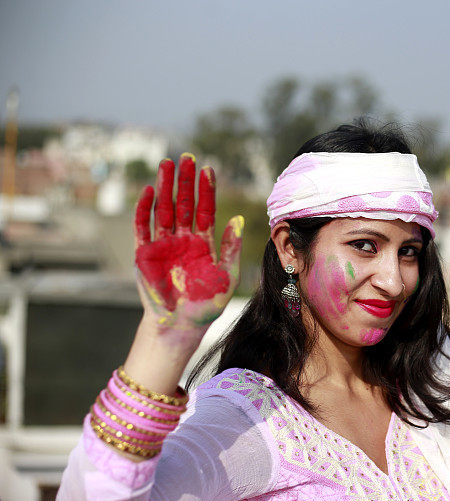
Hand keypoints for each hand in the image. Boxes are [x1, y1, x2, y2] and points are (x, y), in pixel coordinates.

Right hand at [134, 154, 243, 330]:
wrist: (182, 325)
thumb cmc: (207, 304)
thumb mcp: (227, 274)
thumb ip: (231, 247)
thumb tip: (237, 218)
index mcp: (203, 243)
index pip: (205, 210)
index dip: (206, 190)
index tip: (208, 168)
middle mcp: (183, 240)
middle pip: (183, 204)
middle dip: (185, 181)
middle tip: (187, 157)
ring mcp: (163, 245)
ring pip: (164, 209)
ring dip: (165, 187)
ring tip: (168, 164)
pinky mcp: (145, 254)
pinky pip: (143, 227)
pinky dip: (145, 209)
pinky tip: (151, 191)